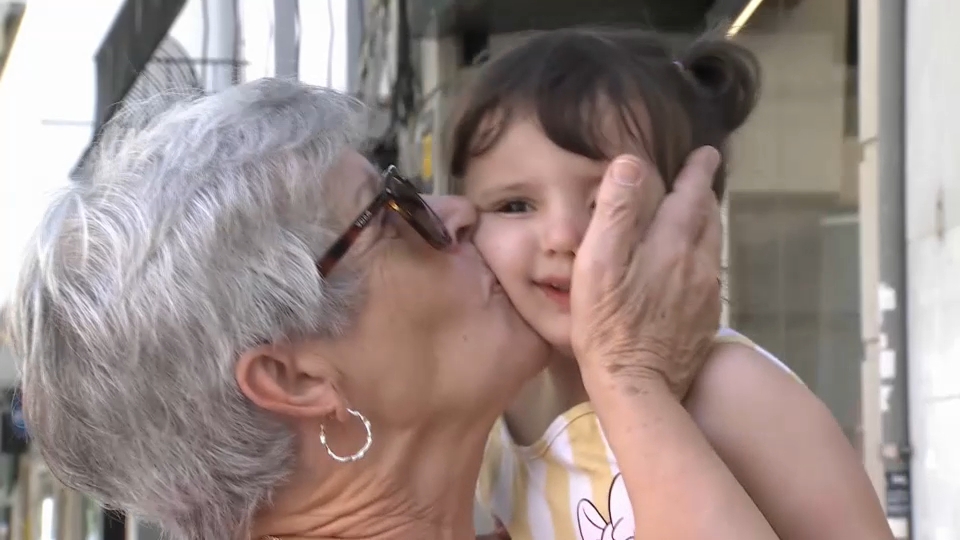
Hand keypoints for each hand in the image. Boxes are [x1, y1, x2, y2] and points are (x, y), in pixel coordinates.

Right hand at [570, 147, 722, 397]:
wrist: (638, 387)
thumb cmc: (607, 325)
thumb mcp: (598, 263)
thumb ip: (616, 212)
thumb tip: (630, 163)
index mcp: (673, 246)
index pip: (691, 196)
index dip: (697, 172)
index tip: (706, 153)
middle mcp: (699, 266)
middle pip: (709, 221)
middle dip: (705, 197)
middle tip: (699, 182)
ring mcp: (706, 296)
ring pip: (711, 249)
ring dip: (706, 227)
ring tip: (695, 218)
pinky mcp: (705, 322)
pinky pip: (708, 277)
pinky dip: (700, 259)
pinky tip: (686, 270)